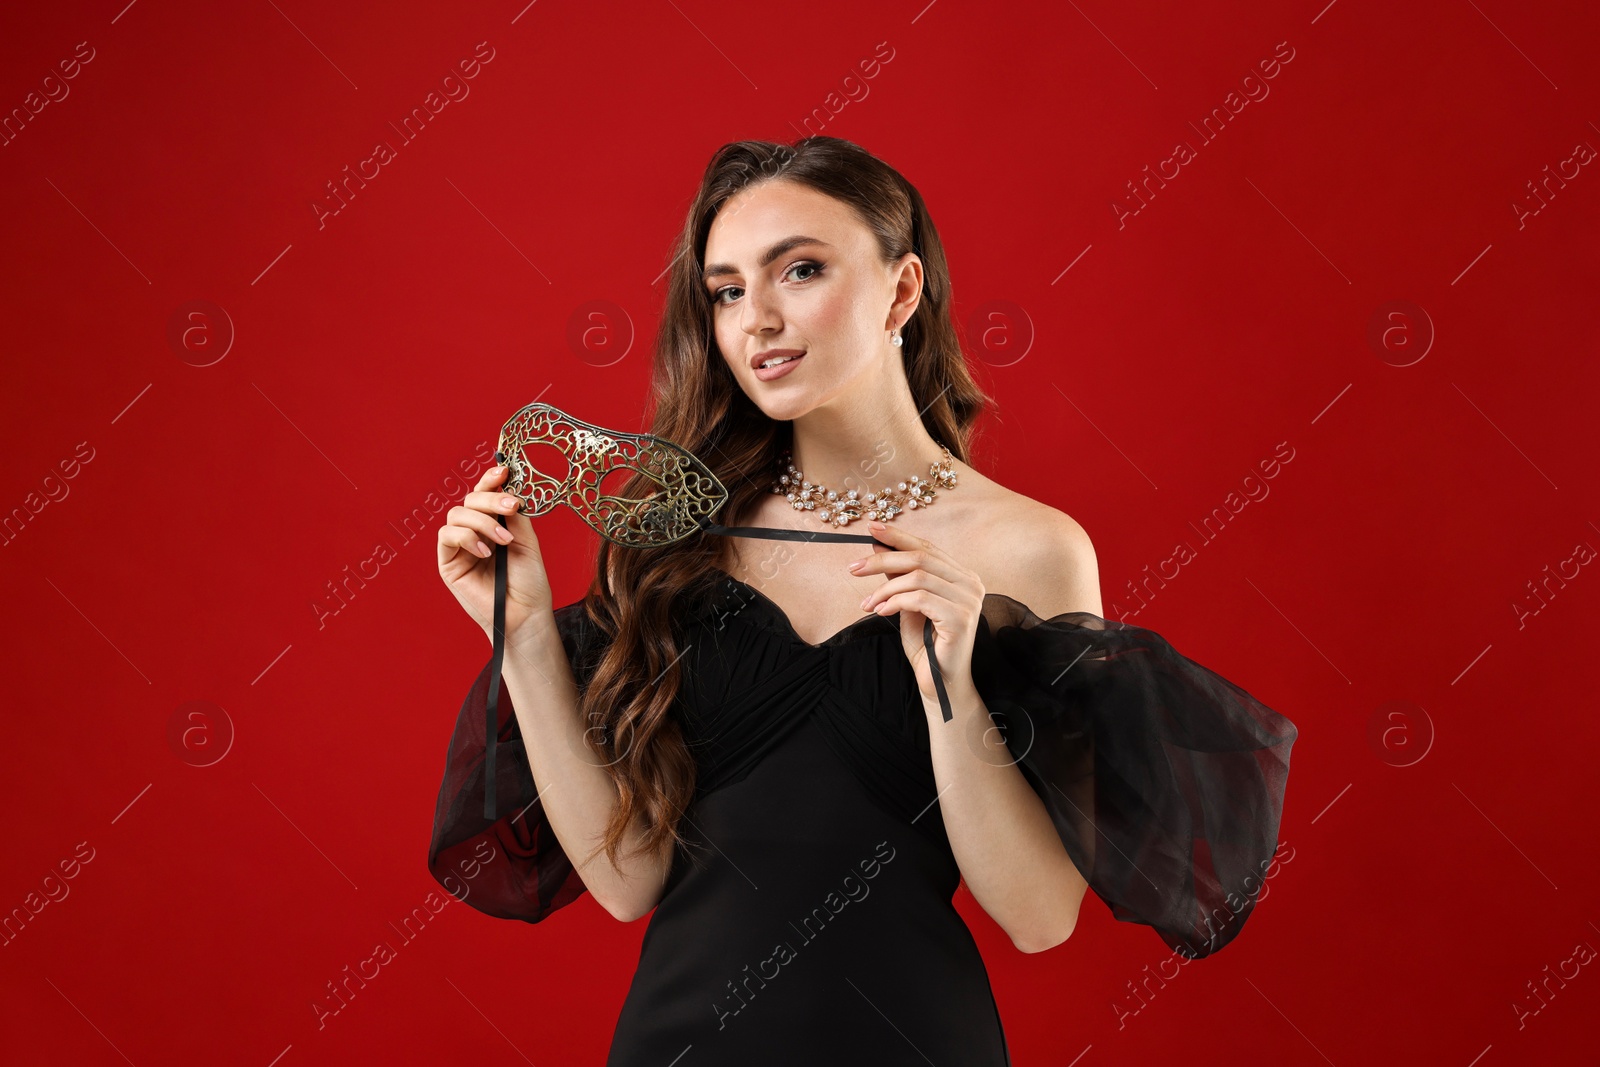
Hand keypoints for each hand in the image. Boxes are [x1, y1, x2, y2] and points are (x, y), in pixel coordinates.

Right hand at [437, 464, 554, 643]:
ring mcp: (460, 546)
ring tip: (503, 541)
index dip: (491, 479)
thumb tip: (505, 487)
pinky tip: (484, 552)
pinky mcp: (448, 562)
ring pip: (457, 514)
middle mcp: (474, 531)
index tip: (504, 470)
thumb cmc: (529, 582)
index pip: (485, 493)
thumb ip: (513, 514)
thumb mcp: (526, 540)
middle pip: (470, 499)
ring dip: (482, 521)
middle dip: (490, 498)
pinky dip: (466, 537)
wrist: (525, 613)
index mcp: (494, 523)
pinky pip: (446, 536)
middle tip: (511, 507)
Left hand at [849, 520, 983, 706]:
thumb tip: (879, 548)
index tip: (871, 529)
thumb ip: (899, 577)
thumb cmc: (926, 646)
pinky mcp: (960, 617)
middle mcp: (971, 584)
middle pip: (921, 557)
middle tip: (854, 567)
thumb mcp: (908, 605)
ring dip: (884, 588)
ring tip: (868, 604)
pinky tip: (881, 611)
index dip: (898, 536)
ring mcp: (969, 600)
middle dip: (883, 559)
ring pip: (917, 577)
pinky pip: (919, 598)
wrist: (940, 683)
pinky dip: (894, 602)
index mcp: (962, 577)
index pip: (928, 547)